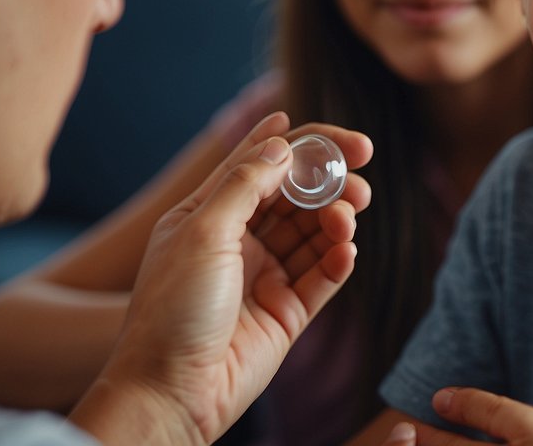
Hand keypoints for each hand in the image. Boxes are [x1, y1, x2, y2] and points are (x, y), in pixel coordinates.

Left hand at [77, 112, 371, 443]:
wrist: (171, 393)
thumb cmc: (172, 311)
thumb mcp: (203, 232)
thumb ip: (245, 184)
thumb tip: (282, 143)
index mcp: (210, 213)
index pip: (264, 163)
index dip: (305, 145)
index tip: (345, 139)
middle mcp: (240, 240)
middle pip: (297, 196)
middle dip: (331, 182)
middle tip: (361, 179)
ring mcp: (265, 276)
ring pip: (314, 233)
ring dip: (337, 218)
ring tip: (348, 219)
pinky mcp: (287, 311)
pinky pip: (323, 276)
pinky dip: (339, 259)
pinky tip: (347, 250)